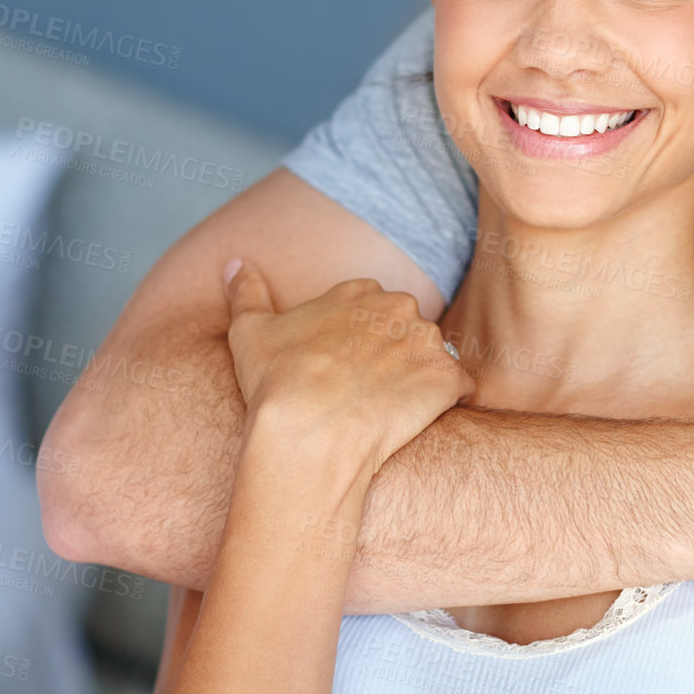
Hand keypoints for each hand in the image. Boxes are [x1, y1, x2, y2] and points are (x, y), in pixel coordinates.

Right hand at [222, 259, 473, 472]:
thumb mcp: (249, 329)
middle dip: (391, 355)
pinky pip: (459, 387)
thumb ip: (246, 291)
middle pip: (404, 329)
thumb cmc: (276, 381)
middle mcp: (400, 307)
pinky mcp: (448, 379)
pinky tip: (419, 419)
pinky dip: (447, 401)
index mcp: (359, 291)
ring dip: (418, 378)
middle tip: (365, 389)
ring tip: (390, 408)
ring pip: (430, 357)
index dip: (356, 339)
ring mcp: (427, 341)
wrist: (310, 430)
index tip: (341, 364)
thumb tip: (234, 264)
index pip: (370, 307)